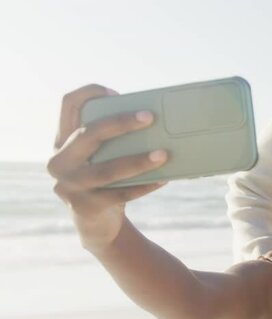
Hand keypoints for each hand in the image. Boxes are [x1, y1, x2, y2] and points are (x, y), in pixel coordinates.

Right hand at [47, 84, 167, 252]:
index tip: (116, 92)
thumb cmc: (105, 179)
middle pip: (89, 134)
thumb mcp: (99, 157)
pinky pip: (121, 194)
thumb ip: (112, 140)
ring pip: (108, 170)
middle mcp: (59, 161)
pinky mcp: (85, 207)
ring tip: (164, 154)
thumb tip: (153, 123)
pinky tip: (163, 178)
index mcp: (62, 141)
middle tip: (150, 117)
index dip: (89, 93)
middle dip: (120, 123)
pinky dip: (144, 185)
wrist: (95, 223)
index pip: (67, 104)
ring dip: (138, 161)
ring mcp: (69, 186)